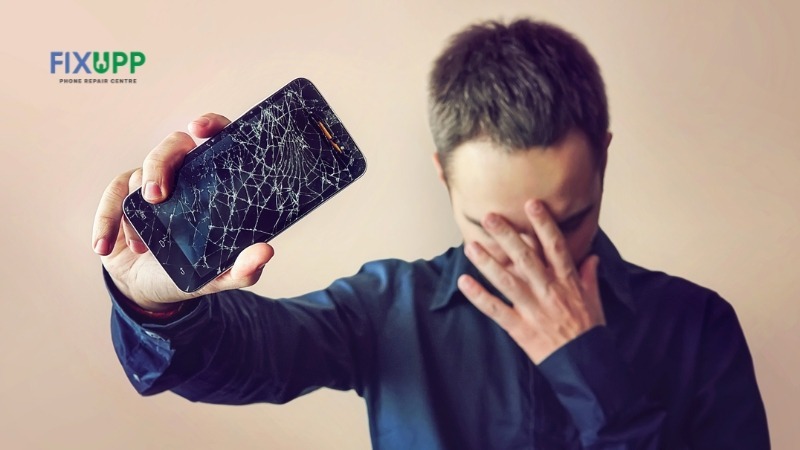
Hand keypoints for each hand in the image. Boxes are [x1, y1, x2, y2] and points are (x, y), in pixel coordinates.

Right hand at [91, 113, 274, 310]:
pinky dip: (106, 222)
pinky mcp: (121, 198)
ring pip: (140, 174)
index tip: (200, 127)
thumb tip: (265, 252)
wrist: (151, 290)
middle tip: (157, 197)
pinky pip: (112, 198)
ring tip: (141, 246)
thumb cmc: (190, 273)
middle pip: (171, 147)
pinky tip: (105, 246)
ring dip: (136, 212)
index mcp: (213, 184)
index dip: (211, 124)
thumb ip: (243, 268)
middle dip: (159, 165)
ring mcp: (151, 184)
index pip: (216, 140)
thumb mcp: (220, 275)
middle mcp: (183, 177)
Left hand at [457, 199, 604, 363]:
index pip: (555, 246)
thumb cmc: (589, 330)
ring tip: (470, 246)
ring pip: (507, 280)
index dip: (543, 224)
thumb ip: (589, 276)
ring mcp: (532, 308)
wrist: (585, 364)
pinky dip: (479, 296)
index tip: (531, 203)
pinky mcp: (519, 327)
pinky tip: (464, 282)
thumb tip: (592, 256)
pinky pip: (496, 309)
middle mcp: (548, 290)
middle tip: (489, 216)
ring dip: (487, 263)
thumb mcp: (594, 299)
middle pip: (525, 258)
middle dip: (507, 236)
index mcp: (567, 281)